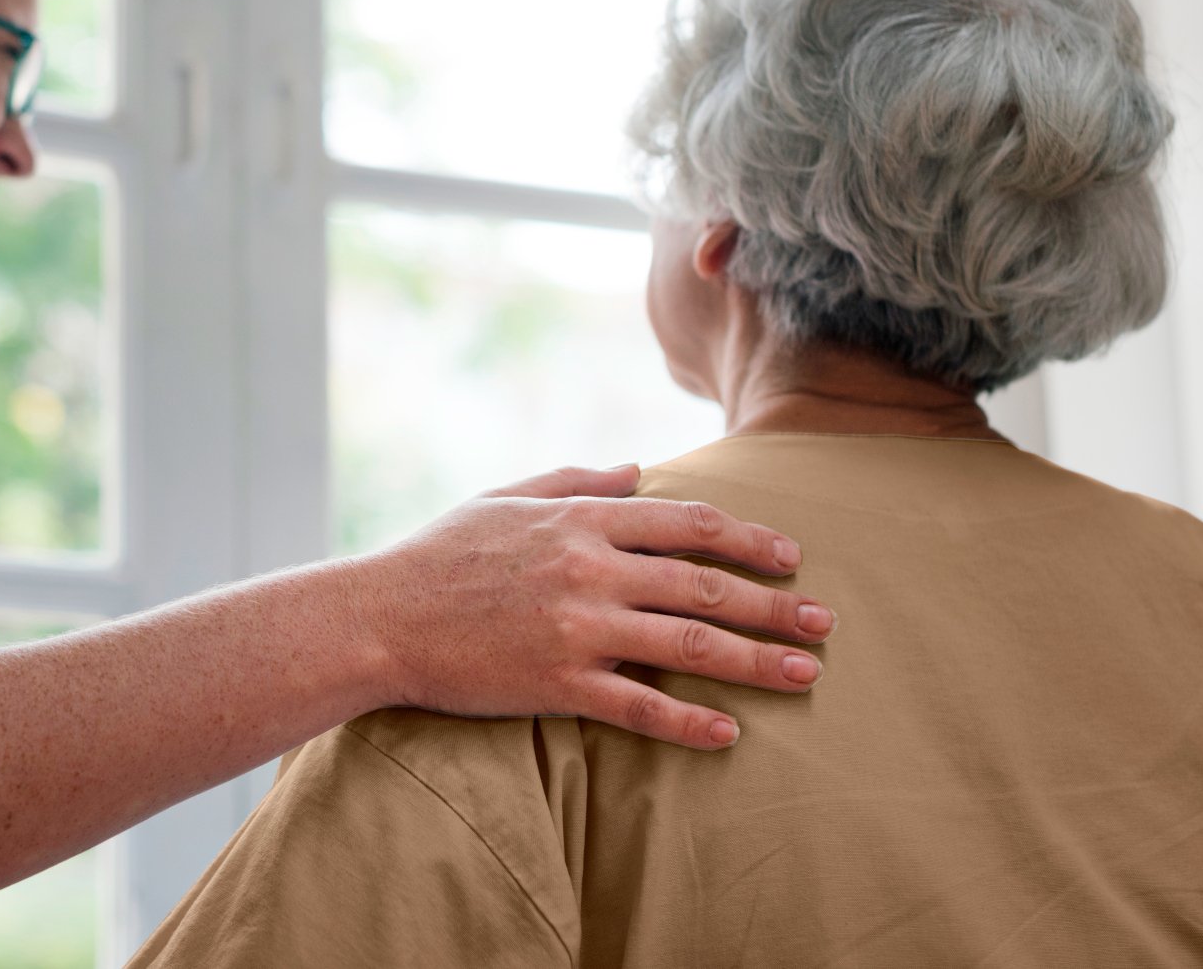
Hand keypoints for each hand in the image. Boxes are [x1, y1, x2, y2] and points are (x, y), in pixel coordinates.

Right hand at [350, 464, 832, 749]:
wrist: (378, 617)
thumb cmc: (439, 554)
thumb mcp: (505, 496)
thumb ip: (575, 480)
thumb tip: (638, 469)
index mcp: (581, 519)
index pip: (688, 523)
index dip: (749, 538)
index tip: (790, 556)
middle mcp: (589, 569)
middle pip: (705, 584)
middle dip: (774, 604)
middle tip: (824, 621)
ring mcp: (576, 628)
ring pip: (688, 643)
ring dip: (755, 661)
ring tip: (805, 673)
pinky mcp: (557, 683)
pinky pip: (639, 706)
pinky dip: (688, 722)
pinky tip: (728, 734)